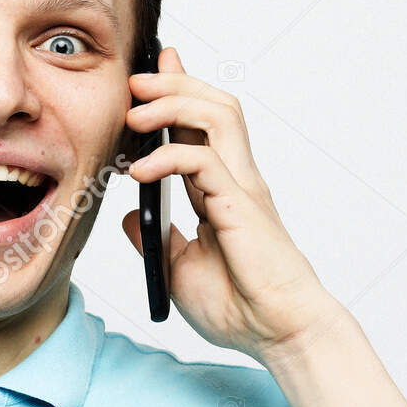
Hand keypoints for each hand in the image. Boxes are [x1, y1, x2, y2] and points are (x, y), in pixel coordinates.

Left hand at [121, 46, 342, 363]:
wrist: (276, 332)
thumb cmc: (239, 306)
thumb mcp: (178, 267)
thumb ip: (155, 237)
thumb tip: (130, 214)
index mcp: (221, 190)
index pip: (201, 127)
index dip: (179, 92)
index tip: (149, 73)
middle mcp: (235, 180)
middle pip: (213, 106)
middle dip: (174, 82)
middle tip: (136, 80)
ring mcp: (242, 188)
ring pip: (217, 116)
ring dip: (174, 103)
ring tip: (136, 110)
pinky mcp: (241, 204)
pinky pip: (203, 161)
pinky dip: (168, 157)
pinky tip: (140, 170)